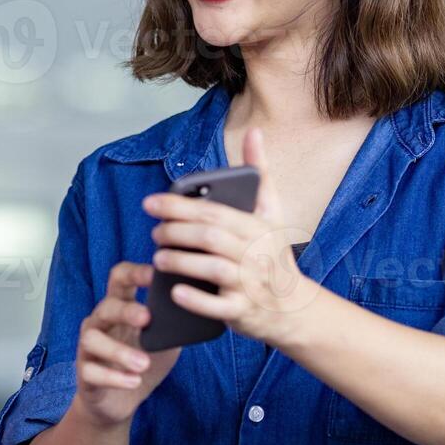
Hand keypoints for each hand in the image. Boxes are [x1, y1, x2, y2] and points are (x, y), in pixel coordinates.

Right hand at [73, 261, 179, 427]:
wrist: (119, 402)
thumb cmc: (143, 362)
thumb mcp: (163, 341)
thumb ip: (173, 324)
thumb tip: (201, 308)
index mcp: (119, 307)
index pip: (119, 279)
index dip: (135, 273)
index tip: (156, 275)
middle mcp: (100, 322)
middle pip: (106, 306)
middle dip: (125, 310)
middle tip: (147, 318)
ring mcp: (88, 348)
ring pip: (92, 340)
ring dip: (118, 351)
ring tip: (143, 364)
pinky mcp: (85, 374)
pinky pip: (92, 371)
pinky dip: (113, 377)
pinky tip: (133, 381)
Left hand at [143, 128, 320, 346]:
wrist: (294, 307)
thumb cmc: (274, 253)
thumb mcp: (272, 213)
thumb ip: (260, 173)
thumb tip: (255, 132)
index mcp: (257, 227)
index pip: (213, 212)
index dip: (178, 206)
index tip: (150, 203)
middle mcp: (255, 254)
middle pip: (209, 237)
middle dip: (175, 232)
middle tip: (154, 232)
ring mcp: (250, 284)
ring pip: (212, 268)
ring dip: (180, 262)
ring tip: (158, 258)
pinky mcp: (244, 311)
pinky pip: (218, 306)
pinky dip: (195, 299)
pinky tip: (175, 291)